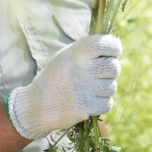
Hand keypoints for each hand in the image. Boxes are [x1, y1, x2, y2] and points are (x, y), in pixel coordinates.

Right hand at [5, 34, 122, 138]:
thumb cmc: (56, 78)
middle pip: (114, 67)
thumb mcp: (66, 57)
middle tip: (102, 73)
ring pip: (112, 87)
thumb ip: (89, 51)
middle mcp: (79, 69)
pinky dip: (101, 104)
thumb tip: (116, 47)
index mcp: (74, 53)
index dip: (114, 47)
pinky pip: (107, 103)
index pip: (104, 44)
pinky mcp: (84, 108)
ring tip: (89, 89)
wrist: (36, 106)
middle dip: (112, 70)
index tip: (114, 51)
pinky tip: (88, 101)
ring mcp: (83, 90)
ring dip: (105, 89)